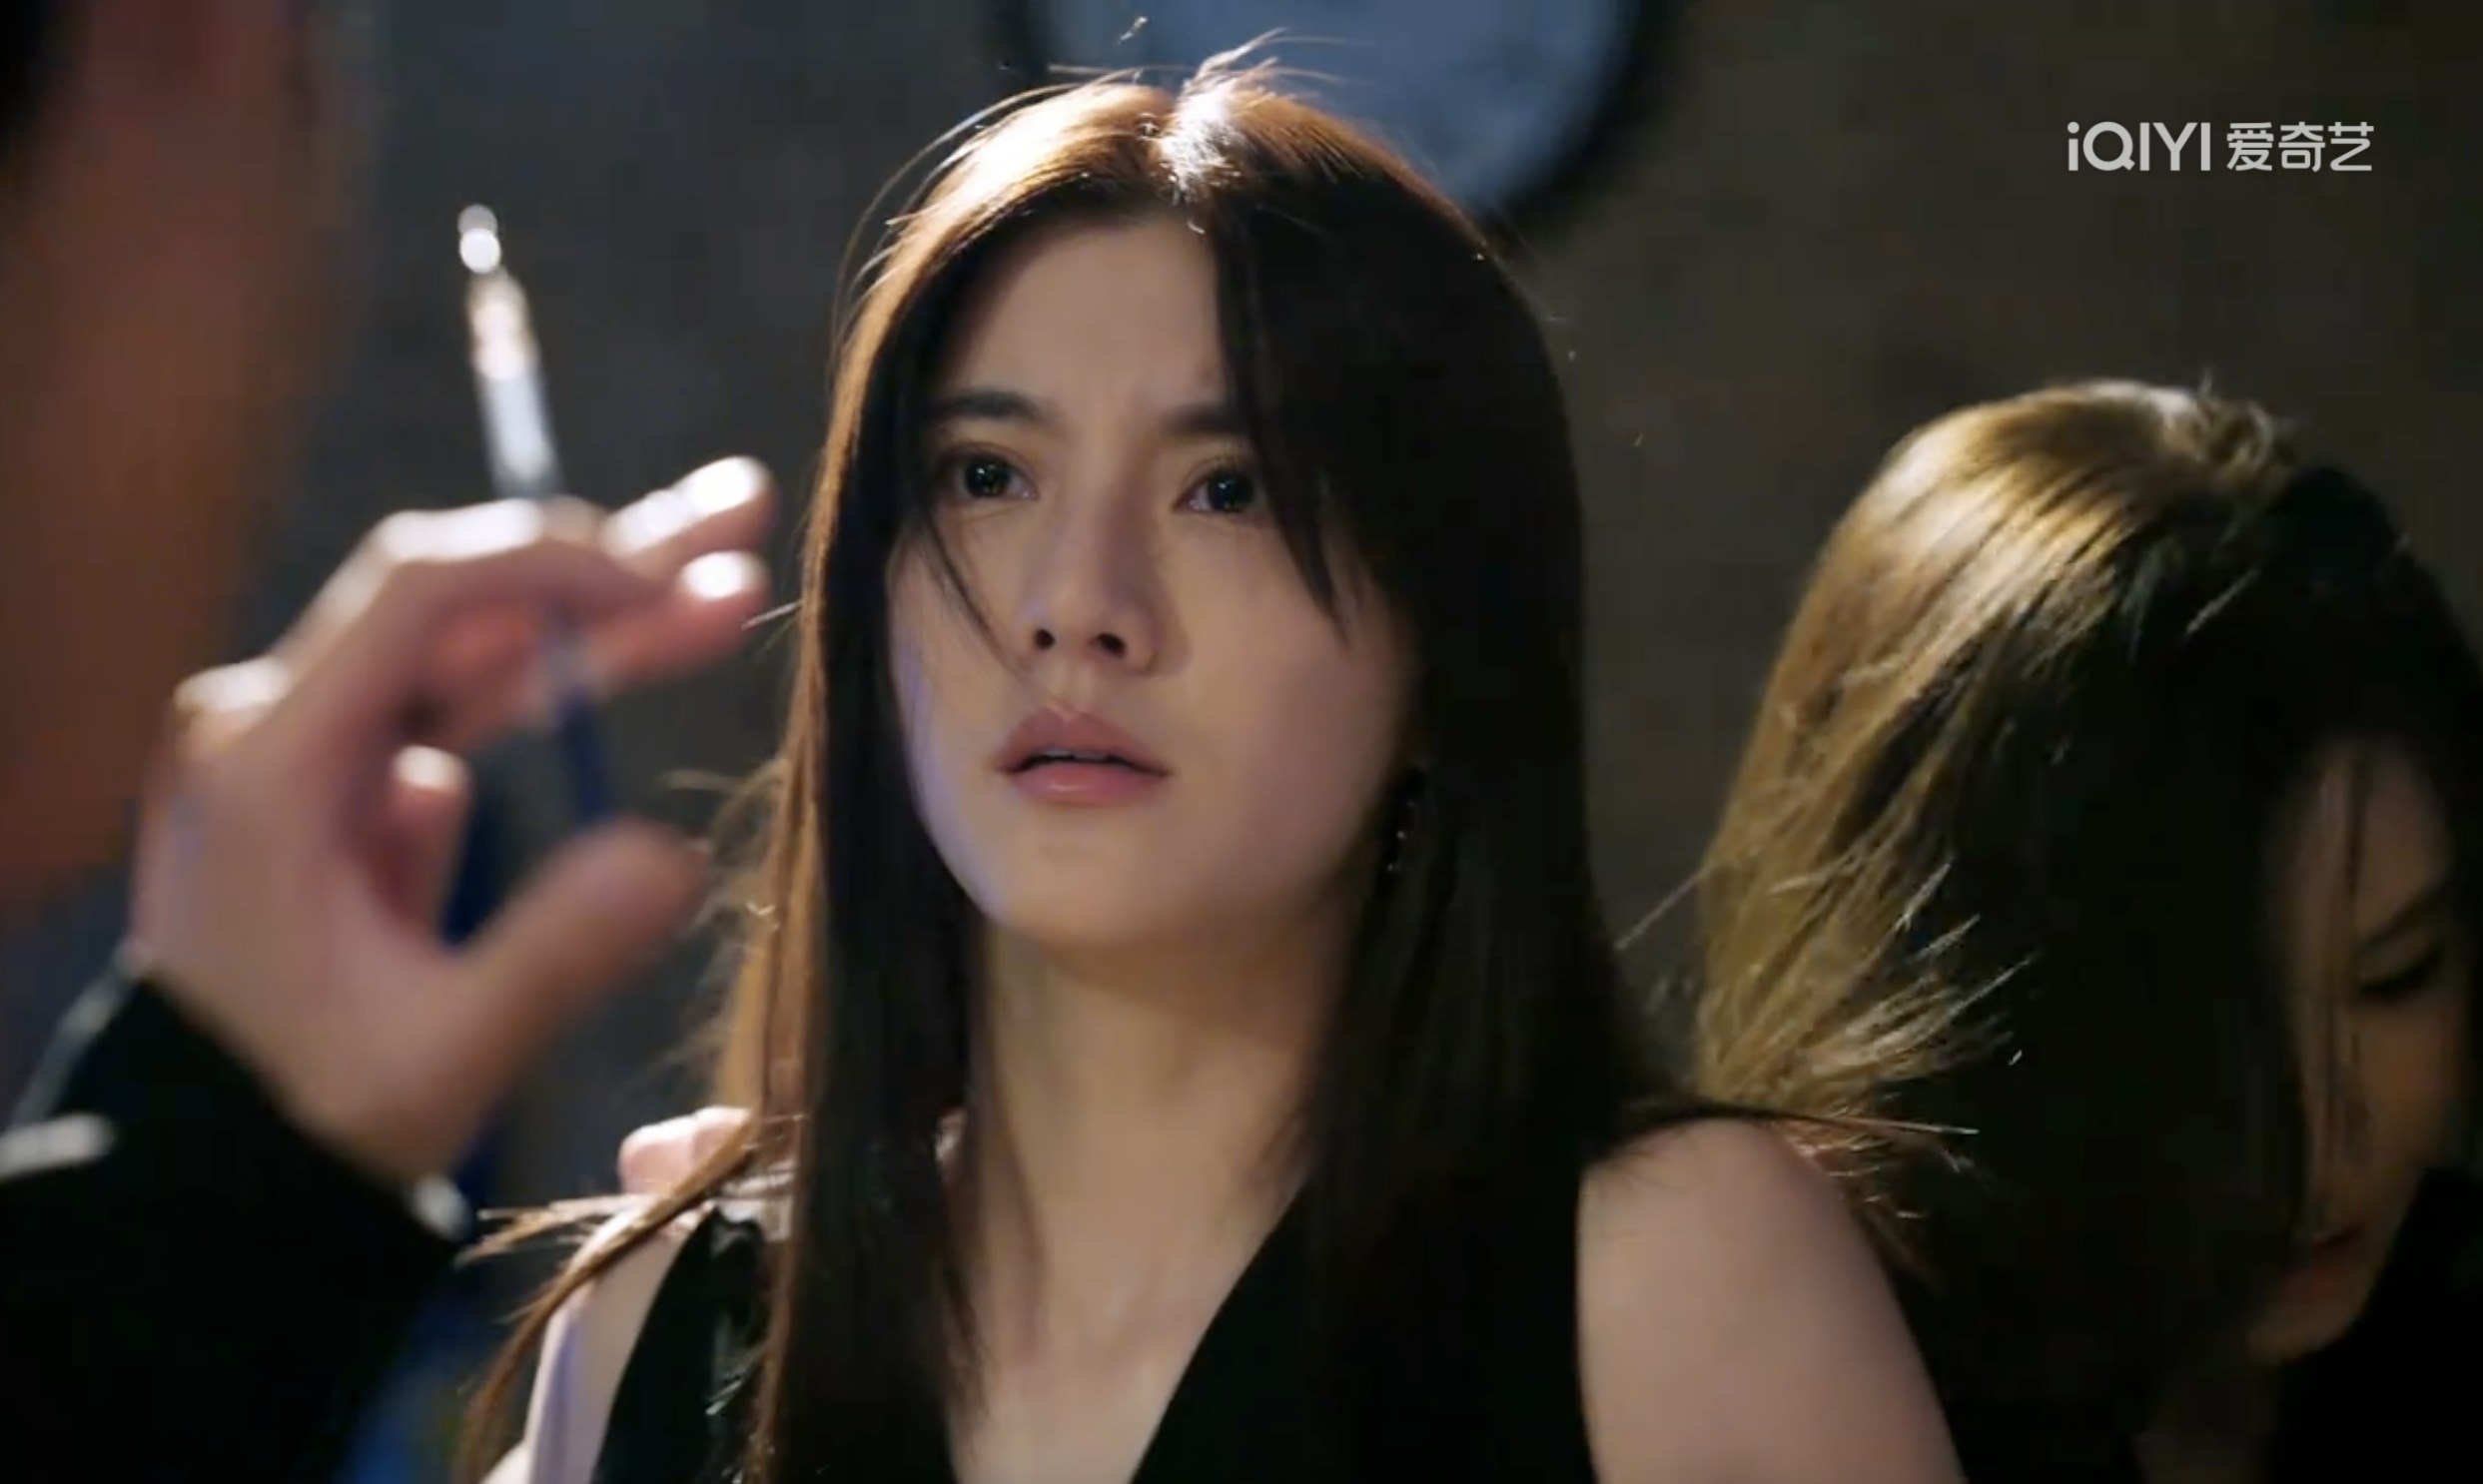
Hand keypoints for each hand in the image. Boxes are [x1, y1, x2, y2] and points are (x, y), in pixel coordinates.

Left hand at [127, 458, 776, 1185]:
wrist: (201, 1174)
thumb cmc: (306, 1119)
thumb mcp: (441, 1055)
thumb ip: (553, 955)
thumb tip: (676, 860)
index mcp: (272, 764)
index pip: (422, 595)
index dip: (557, 565)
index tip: (671, 579)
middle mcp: (272, 728)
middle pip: (463, 606)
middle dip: (609, 566)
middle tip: (740, 516)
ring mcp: (299, 752)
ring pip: (469, 653)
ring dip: (597, 620)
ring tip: (722, 574)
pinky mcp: (330, 788)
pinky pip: (452, 710)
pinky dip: (551, 684)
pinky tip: (644, 643)